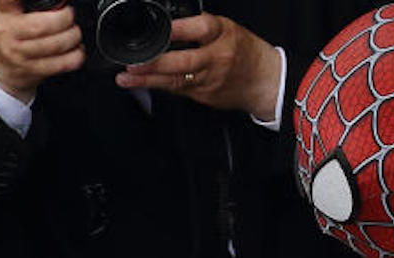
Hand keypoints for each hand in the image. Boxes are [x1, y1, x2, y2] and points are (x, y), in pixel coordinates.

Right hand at [0, 0, 84, 101]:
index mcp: (1, 10)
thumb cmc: (9, 33)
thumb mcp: (7, 10)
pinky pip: (61, 64)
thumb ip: (23, 1)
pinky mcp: (31, 70)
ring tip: (74, 32)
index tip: (48, 1)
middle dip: (64, 19)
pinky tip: (76, 49)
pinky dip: (75, 56)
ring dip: (73, 37)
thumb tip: (57, 0)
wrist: (0, 68)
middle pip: (42, 25)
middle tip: (69, 15)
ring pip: (55, 45)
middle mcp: (6, 31)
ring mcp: (18, 53)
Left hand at [114, 14, 282, 119]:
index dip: (180, 29)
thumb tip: (171, 25)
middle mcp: (217, 59)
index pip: (201, 29)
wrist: (266, 82)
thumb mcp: (228, 29)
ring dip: (149, 79)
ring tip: (127, 77)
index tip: (162, 29)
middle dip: (156, 63)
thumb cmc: (246, 52)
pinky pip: (179, 90)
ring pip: (176, 81)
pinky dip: (159, 86)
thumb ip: (201, 27)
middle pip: (184, 62)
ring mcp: (210, 81)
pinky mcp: (205, 96)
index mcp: (224, 35)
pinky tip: (142, 84)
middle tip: (134, 63)